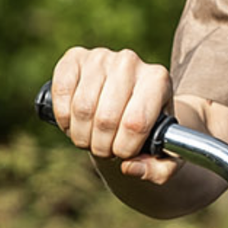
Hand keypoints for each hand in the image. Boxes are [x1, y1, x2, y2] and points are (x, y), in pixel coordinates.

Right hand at [50, 45, 182, 185]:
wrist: (129, 102)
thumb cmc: (150, 130)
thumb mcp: (166, 153)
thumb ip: (160, 170)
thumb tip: (130, 168)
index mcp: (158, 80)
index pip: (136, 122)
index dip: (124, 148)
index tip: (125, 155)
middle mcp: (130, 62)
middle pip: (106, 118)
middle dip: (102, 146)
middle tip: (105, 150)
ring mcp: (101, 57)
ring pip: (82, 108)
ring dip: (81, 136)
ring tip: (90, 139)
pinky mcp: (74, 57)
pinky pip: (62, 91)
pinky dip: (63, 117)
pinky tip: (72, 124)